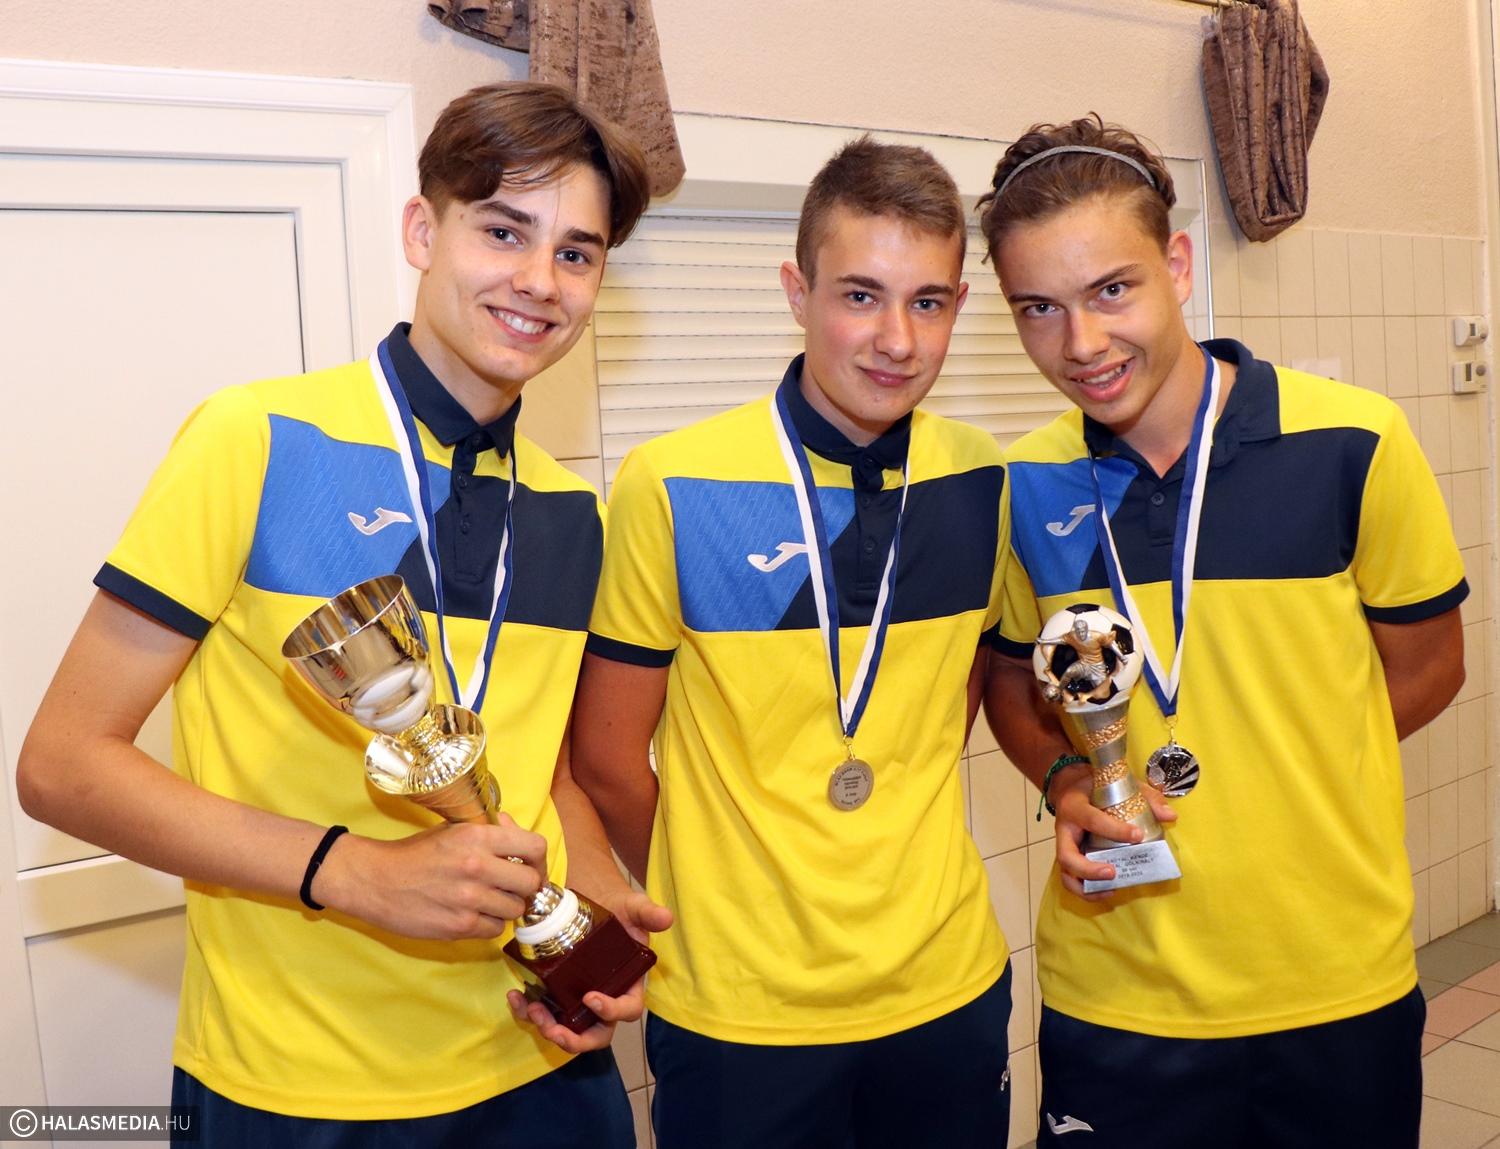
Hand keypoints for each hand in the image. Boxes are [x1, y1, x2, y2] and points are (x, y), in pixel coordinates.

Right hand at [313, 815, 548, 938]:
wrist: (376, 880)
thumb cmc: (416, 853)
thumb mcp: (453, 828)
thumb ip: (489, 830)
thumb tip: (517, 832)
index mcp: (478, 837)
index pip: (535, 846)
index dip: (538, 859)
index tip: (532, 865)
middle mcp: (477, 866)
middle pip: (531, 882)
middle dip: (526, 886)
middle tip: (513, 887)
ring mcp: (469, 899)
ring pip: (516, 909)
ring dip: (507, 906)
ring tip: (489, 900)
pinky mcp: (459, 926)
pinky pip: (495, 930)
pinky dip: (490, 924)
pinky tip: (474, 914)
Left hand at [507, 888, 672, 1053]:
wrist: (595, 904)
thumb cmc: (619, 911)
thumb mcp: (634, 908)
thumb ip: (648, 913)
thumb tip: (666, 918)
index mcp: (628, 986)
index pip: (627, 1010)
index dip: (612, 1011)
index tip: (591, 998)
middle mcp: (605, 1001)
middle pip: (597, 1035)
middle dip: (576, 1040)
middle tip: (556, 1031)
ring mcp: (580, 1003)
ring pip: (568, 1030)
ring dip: (548, 1028)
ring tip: (532, 1009)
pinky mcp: (558, 996)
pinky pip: (544, 1013)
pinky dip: (527, 1011)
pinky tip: (515, 996)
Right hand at [1050, 766, 1176, 901]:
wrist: (1069, 786)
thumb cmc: (1094, 786)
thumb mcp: (1117, 784)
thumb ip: (1145, 797)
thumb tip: (1170, 816)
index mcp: (1074, 806)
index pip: (1091, 820)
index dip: (1115, 830)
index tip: (1138, 836)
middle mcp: (1064, 828)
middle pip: (1067, 856)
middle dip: (1089, 869)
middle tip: (1113, 872)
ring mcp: (1064, 845)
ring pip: (1066, 873)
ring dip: (1086, 885)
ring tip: (1111, 889)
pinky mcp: (1068, 856)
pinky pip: (1070, 878)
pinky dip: (1087, 890)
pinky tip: (1108, 890)